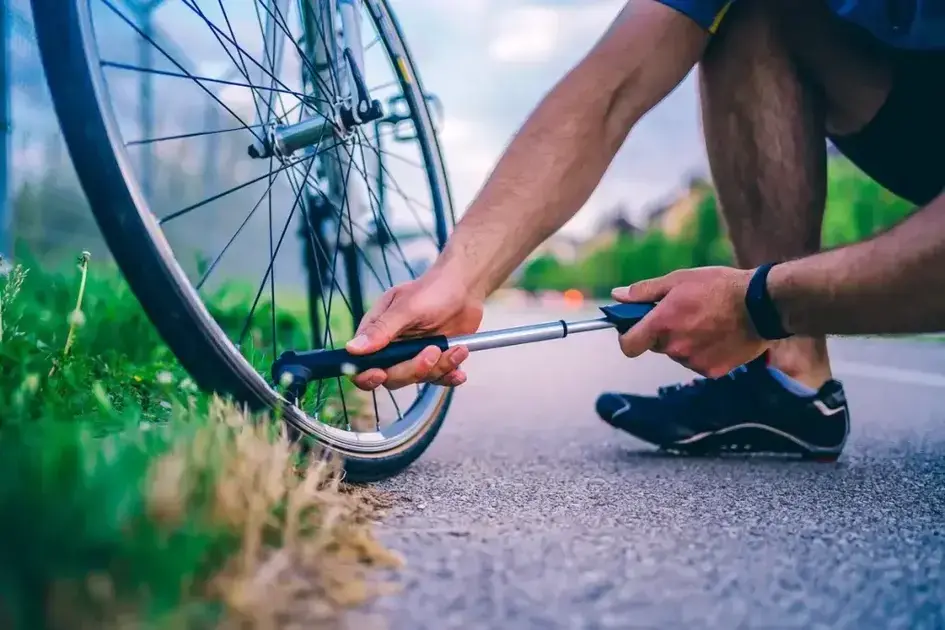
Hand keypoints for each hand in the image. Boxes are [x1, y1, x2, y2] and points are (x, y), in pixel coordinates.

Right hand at [345, 271, 483, 390]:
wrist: (464, 287)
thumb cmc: (433, 290)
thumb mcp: (406, 308)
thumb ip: (382, 330)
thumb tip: (352, 349)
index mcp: (376, 333)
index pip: (361, 364)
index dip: (366, 375)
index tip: (380, 373)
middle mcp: (393, 348)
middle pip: (392, 377)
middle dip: (414, 369)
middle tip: (433, 350)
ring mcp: (414, 356)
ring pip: (418, 379)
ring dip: (439, 367)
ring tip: (457, 348)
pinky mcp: (434, 361)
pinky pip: (438, 378)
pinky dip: (450, 376)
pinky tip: (459, 369)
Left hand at [611, 266, 769, 376]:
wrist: (762, 305)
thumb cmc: (719, 286)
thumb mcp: (679, 279)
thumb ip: (645, 291)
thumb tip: (618, 295)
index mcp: (662, 323)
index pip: (628, 345)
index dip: (627, 336)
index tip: (634, 327)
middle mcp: (674, 346)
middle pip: (655, 346)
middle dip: (662, 333)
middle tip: (682, 314)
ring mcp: (693, 362)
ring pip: (677, 354)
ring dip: (684, 342)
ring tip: (706, 322)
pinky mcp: (711, 371)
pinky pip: (697, 363)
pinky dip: (702, 352)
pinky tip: (718, 335)